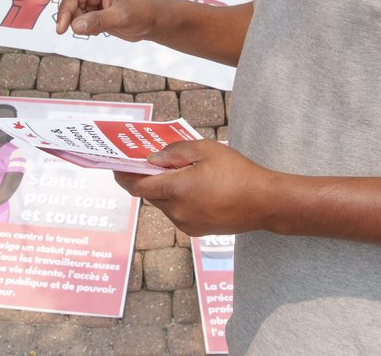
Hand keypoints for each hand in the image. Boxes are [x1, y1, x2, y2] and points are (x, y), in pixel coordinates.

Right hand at [54, 0, 156, 40]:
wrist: (151, 21)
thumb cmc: (140, 13)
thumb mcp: (120, 17)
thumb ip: (97, 21)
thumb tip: (75, 26)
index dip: (65, 12)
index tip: (61, 29)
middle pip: (70, 5)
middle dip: (75, 20)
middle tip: (92, 31)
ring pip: (73, 15)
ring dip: (83, 25)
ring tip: (101, 28)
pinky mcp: (92, 10)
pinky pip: (80, 21)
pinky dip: (86, 29)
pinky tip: (101, 29)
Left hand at [114, 140, 272, 235]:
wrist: (264, 203)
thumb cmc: (237, 172)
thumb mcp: (205, 150)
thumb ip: (174, 152)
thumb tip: (152, 159)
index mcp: (176, 190)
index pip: (137, 185)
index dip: (123, 176)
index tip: (115, 166)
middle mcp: (176, 211)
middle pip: (149, 194)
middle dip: (146, 178)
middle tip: (148, 161)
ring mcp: (186, 224)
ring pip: (163, 204)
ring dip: (163, 189)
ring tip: (177, 171)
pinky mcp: (196, 230)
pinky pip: (177, 213)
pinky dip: (176, 199)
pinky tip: (192, 187)